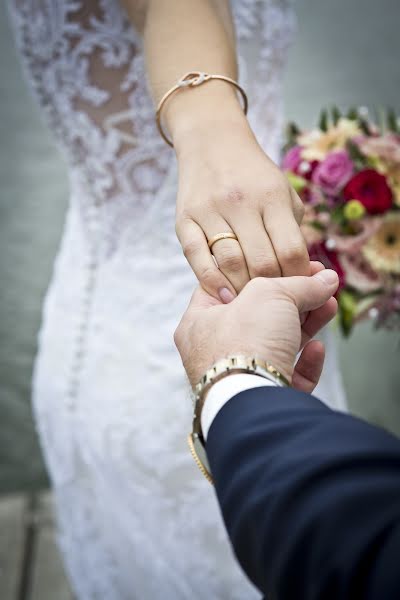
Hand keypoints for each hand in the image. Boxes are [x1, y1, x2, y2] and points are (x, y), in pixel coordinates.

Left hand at [174, 262, 338, 391]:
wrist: (252, 404)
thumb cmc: (244, 341)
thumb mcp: (271, 294)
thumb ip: (299, 283)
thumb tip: (326, 279)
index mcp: (198, 321)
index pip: (226, 287)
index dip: (260, 271)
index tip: (290, 265)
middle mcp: (212, 351)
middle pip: (257, 316)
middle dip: (292, 299)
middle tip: (319, 285)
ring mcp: (236, 378)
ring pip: (274, 345)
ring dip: (305, 325)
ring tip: (329, 306)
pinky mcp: (260, 400)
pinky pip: (284, 376)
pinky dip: (304, 362)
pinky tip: (317, 348)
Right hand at [175, 114, 308, 303]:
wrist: (211, 143)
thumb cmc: (255, 176)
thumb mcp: (284, 192)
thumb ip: (294, 229)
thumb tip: (305, 273)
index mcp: (271, 196)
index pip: (290, 250)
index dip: (298, 278)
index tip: (300, 293)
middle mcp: (241, 202)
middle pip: (262, 262)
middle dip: (272, 289)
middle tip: (275, 304)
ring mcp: (209, 210)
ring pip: (230, 263)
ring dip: (243, 291)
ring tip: (250, 304)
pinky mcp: (184, 220)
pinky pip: (197, 257)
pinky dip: (211, 281)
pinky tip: (224, 295)